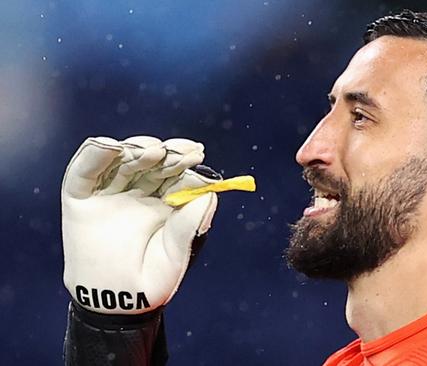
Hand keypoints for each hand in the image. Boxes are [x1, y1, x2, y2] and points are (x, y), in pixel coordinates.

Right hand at [61, 136, 218, 314]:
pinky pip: (86, 171)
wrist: (116, 303)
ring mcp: (110, 191)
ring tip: (153, 151)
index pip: (175, 170)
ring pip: (122, 159)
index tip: (197, 154)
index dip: (185, 160)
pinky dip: (94, 154)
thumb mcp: (176, 253)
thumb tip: (210, 191)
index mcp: (165, 200)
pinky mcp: (81, 197)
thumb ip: (190, 223)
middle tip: (178, 151)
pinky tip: (110, 146)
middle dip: (166, 152)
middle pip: (151, 160)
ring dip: (136, 149)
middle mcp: (138, 190)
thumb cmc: (151, 281)